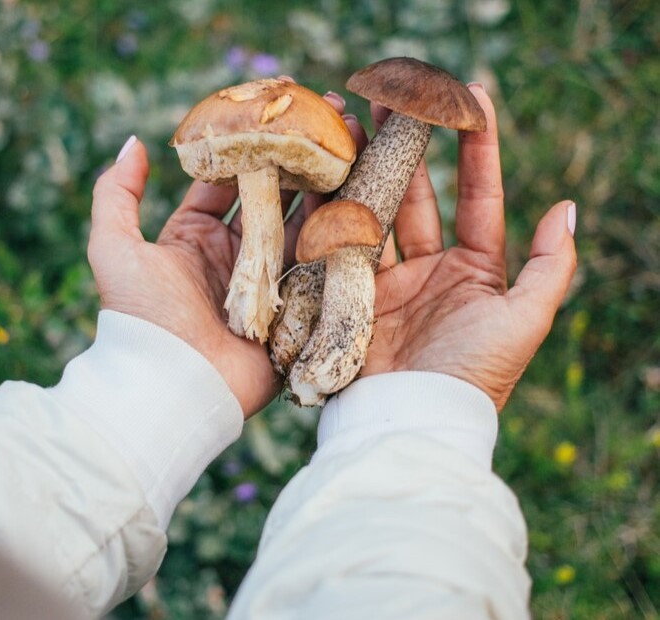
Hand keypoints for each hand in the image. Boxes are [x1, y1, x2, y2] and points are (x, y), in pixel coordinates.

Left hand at [87, 90, 361, 417]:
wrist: (172, 386)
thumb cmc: (140, 318)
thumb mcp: (113, 249)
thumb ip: (115, 194)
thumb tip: (134, 141)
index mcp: (194, 239)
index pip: (227, 181)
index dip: (250, 144)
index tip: (277, 108)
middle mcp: (234, 257)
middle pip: (274, 198)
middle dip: (299, 158)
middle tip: (330, 117)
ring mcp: (268, 283)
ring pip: (303, 225)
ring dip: (327, 186)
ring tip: (355, 143)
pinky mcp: (295, 310)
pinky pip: (321, 266)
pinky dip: (340, 234)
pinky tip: (364, 196)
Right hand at [360, 85, 576, 409]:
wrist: (413, 419)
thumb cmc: (475, 373)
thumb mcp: (526, 320)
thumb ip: (550, 265)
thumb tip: (568, 207)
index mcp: (474, 269)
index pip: (478, 197)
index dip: (478, 148)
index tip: (474, 98)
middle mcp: (429, 269)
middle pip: (419, 195)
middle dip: (407, 146)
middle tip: (393, 98)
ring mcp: (386, 280)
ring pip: (376, 211)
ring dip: (365, 167)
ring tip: (353, 121)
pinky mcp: (348, 294)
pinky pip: (341, 243)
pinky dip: (333, 209)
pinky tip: (326, 171)